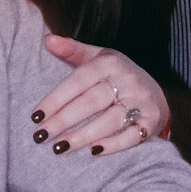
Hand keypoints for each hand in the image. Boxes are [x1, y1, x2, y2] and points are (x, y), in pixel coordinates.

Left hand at [32, 38, 168, 153]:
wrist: (154, 92)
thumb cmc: (116, 75)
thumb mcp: (97, 57)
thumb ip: (72, 50)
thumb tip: (48, 39)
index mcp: (109, 63)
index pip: (78, 82)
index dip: (55, 99)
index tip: (36, 116)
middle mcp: (127, 80)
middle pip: (91, 102)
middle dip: (63, 121)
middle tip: (41, 136)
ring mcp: (141, 101)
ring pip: (110, 120)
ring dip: (83, 136)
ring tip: (60, 147)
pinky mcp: (152, 120)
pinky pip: (132, 135)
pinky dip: (114, 145)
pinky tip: (93, 151)